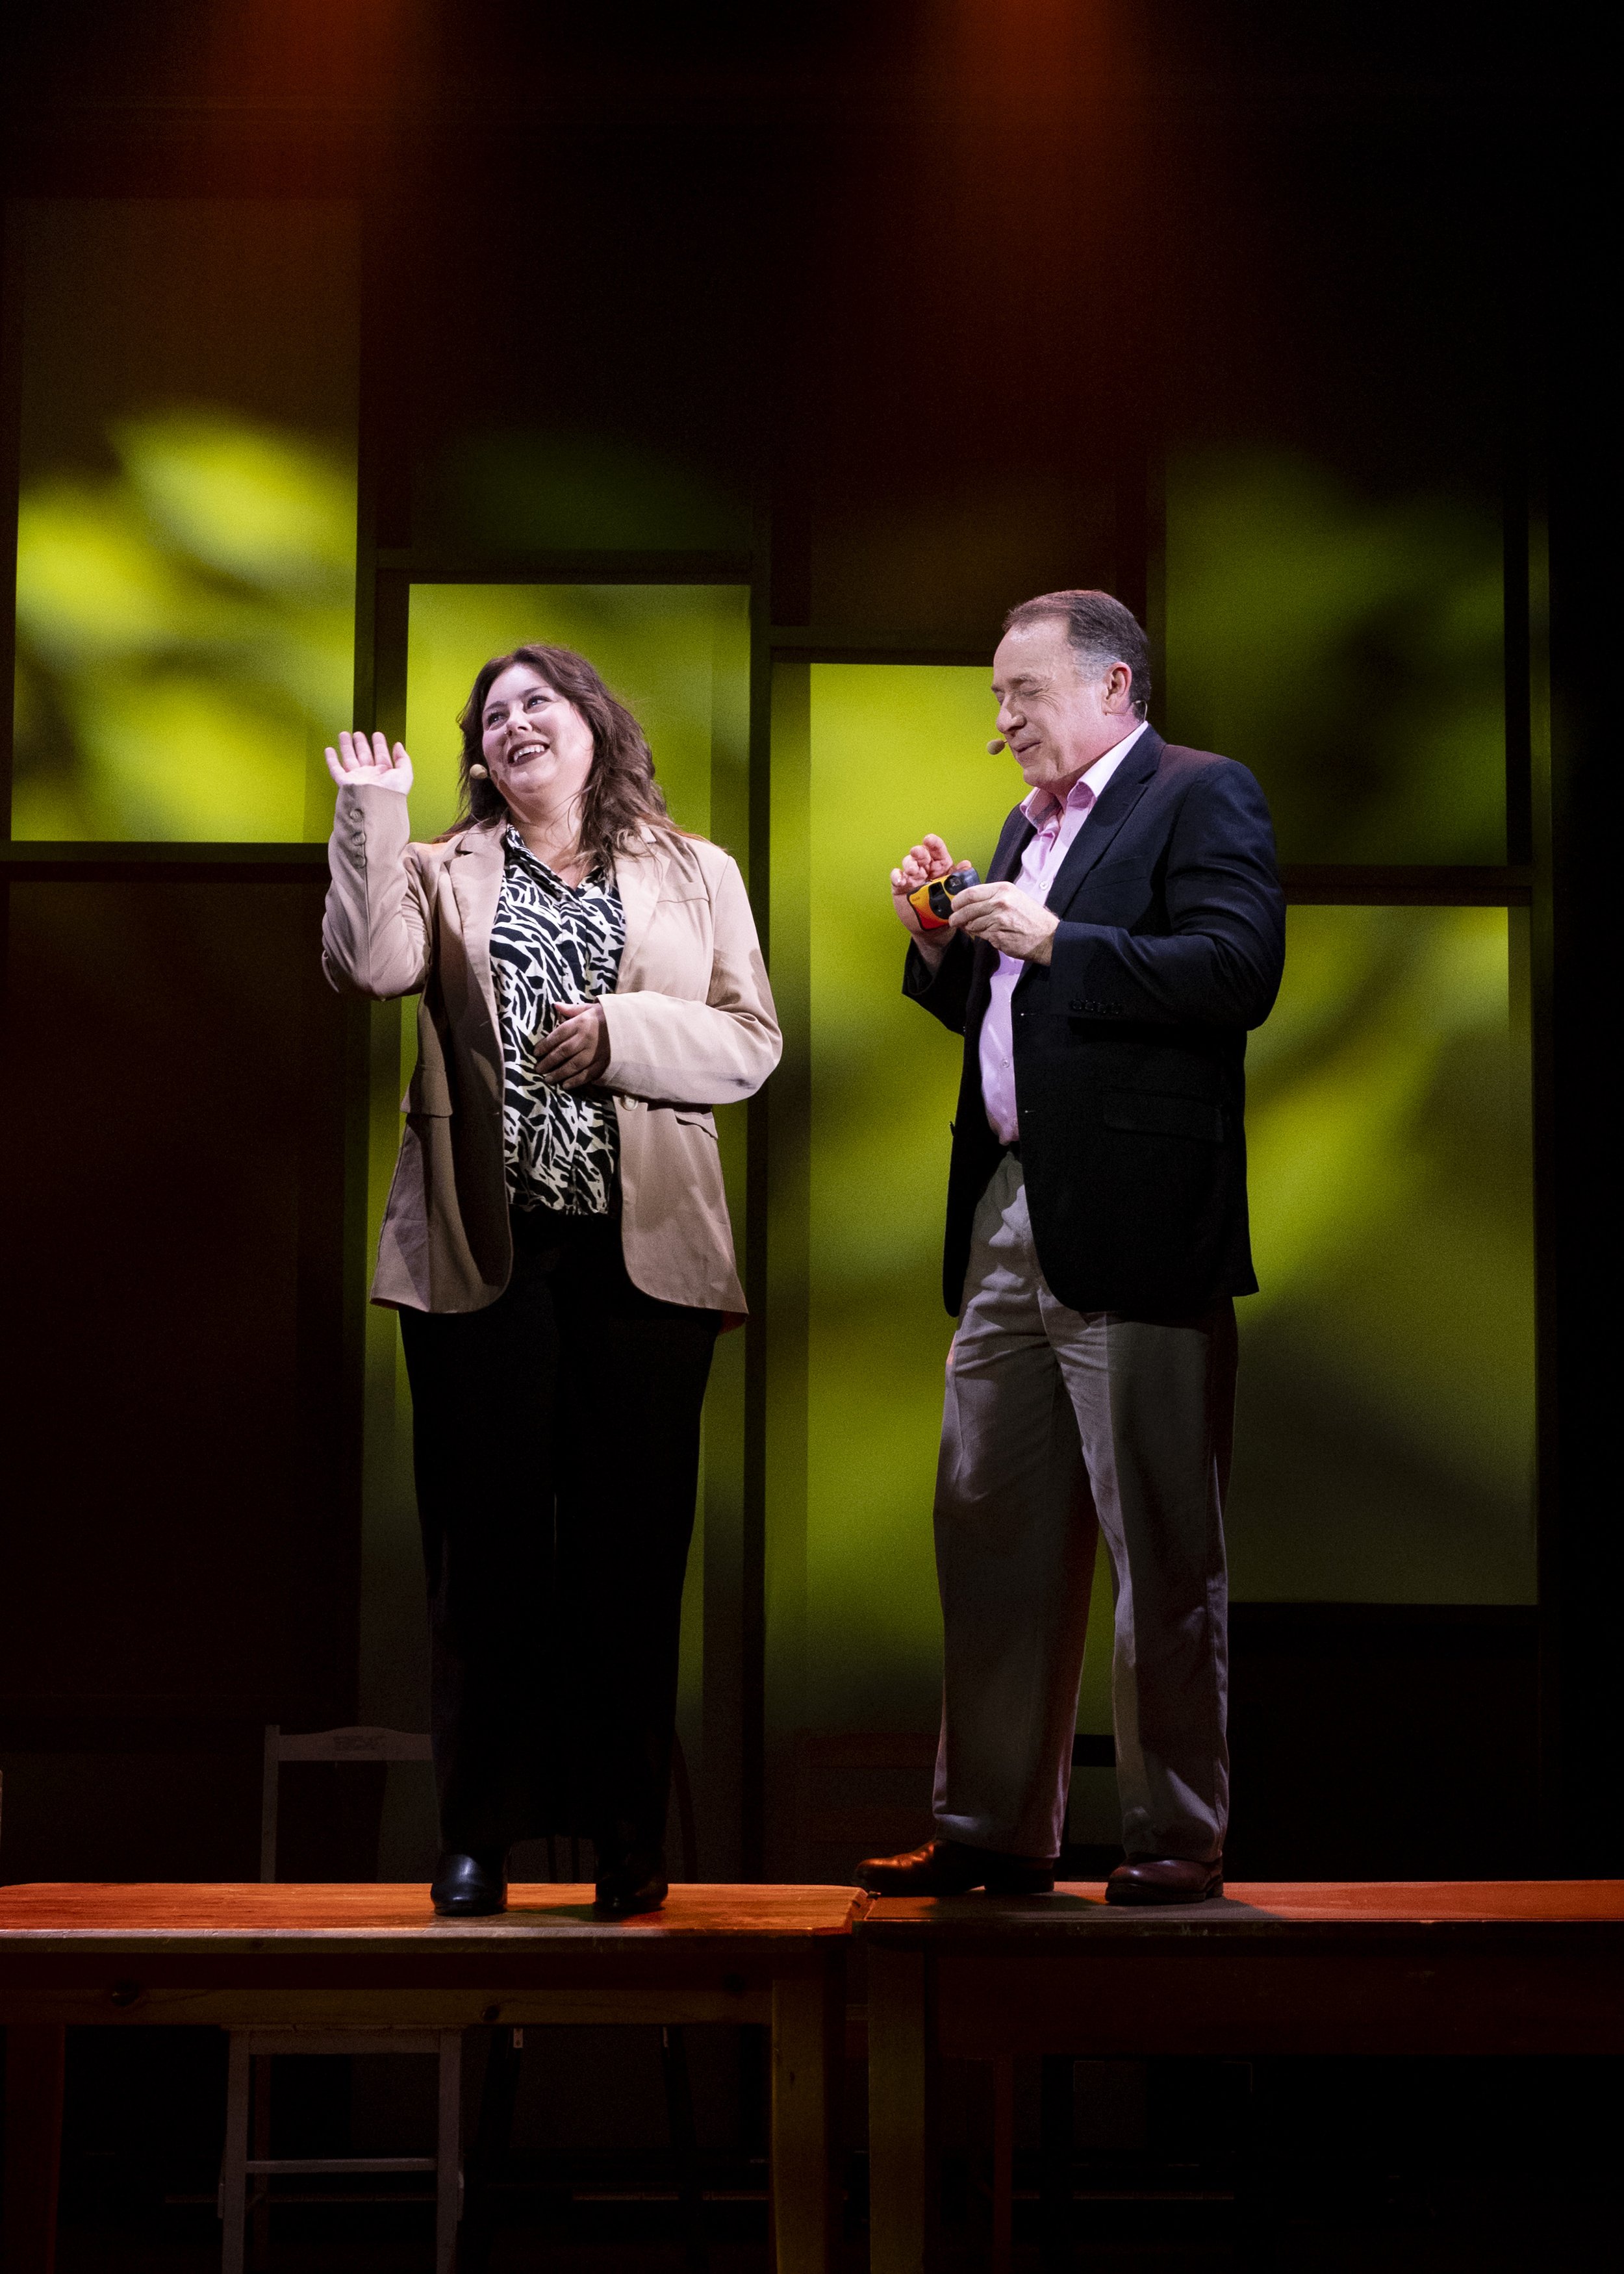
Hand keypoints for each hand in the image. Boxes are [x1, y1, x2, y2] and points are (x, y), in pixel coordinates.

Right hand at [325, 729, 413, 793]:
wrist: (376, 807)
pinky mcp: (345, 783)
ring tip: (344, 735)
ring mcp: (356, 779)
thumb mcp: (405, 774)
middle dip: (361, 744)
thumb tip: (399, 746)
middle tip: (359, 733)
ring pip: (349, 759)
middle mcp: (369, 776)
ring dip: (347, 746)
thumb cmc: (391, 795)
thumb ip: (403, 759)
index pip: (381, 756)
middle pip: (364, 755)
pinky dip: (331, 759)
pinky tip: (330, 750)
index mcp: (384, 775)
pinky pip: (336, 769)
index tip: (377, 735)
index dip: (379, 744)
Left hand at [533, 1000, 609, 1089]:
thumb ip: (573, 1009)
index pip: (557, 1035)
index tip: (536, 1052)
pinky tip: (565, 1085)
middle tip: (538, 1069)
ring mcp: (595, 1052)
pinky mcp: (604, 1063)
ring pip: (572, 1065)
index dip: (545, 1045)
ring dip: (558, 1074)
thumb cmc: (610, 1015)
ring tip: (548, 1080)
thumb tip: (555, 1005)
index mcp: (581, 1023)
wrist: (634, 1024)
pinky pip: (587, 1074)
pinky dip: (575, 1081)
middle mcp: (586, 1038)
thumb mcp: (592, 1007)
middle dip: (548, 1062)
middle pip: (562, 1052)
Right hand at [890, 833, 956, 959]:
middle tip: (918, 854)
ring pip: (908, 863)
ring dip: (909, 863)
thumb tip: (966, 865)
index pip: (937, 851)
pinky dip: (897, 875)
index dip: (933, 843)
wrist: (934, 929)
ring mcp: (912, 877)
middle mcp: (926, 869)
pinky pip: (896, 877)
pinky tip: (901, 879)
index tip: (929, 840)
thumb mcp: (956, 893)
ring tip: (912, 871)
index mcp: (941, 867)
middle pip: (921, 854)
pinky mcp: (901, 887)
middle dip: (919, 851)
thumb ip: (960, 879)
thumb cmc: (946, 908)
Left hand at [948, 881, 1058, 963]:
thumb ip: (993, 897)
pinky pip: (980, 935)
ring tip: (973, 928)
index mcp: (1003, 889)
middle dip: (956, 916)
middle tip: (953, 920)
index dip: (958, 900)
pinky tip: (988, 934)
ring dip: (969, 927)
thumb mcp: (1015, 897)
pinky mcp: (997, 936)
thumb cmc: (1032, 918)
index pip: (971, 893)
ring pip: (972, 924)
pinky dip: (980, 936)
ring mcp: (998, 920)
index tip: (954, 905)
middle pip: (968, 909)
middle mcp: (1000, 902)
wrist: (1048, 937)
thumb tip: (970, 902)